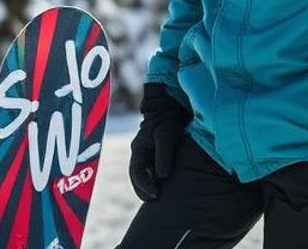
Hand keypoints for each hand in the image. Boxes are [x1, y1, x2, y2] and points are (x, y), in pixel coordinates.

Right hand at [129, 83, 191, 200]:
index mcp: (138, 148)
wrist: (171, 108)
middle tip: (155, 200)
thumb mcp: (166, 135)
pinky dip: (152, 182)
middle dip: (143, 191)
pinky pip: (149, 173)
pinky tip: (161, 187)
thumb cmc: (169, 120)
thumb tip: (162, 176)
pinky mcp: (153, 155)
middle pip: (136, 178)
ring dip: (147, 188)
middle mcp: (139, 153)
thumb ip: (163, 155)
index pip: (137, 173)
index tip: (155, 195)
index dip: (144, 186)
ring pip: (141, 177)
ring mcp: (145, 155)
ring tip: (157, 198)